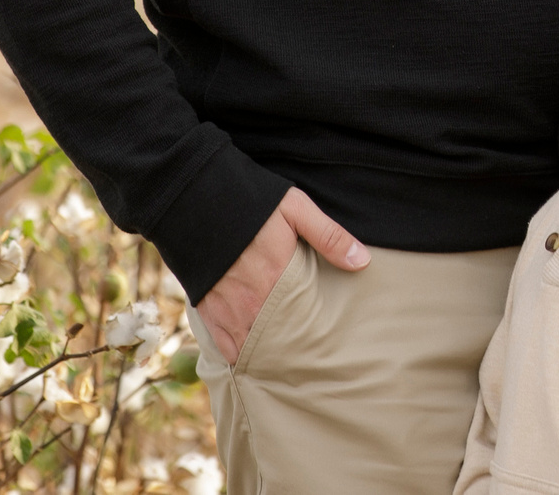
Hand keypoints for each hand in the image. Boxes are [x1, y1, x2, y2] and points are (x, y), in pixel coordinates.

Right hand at [196, 187, 366, 362]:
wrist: (196, 201)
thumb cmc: (250, 204)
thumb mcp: (296, 210)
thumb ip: (329, 236)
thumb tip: (362, 261)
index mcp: (279, 279)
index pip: (305, 323)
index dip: (315, 336)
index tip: (327, 342)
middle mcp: (253, 303)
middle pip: (279, 341)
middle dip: (292, 350)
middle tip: (307, 355)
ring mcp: (228, 311)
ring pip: (252, 348)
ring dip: (267, 352)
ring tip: (282, 356)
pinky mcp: (208, 310)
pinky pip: (224, 346)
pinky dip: (238, 353)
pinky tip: (251, 353)